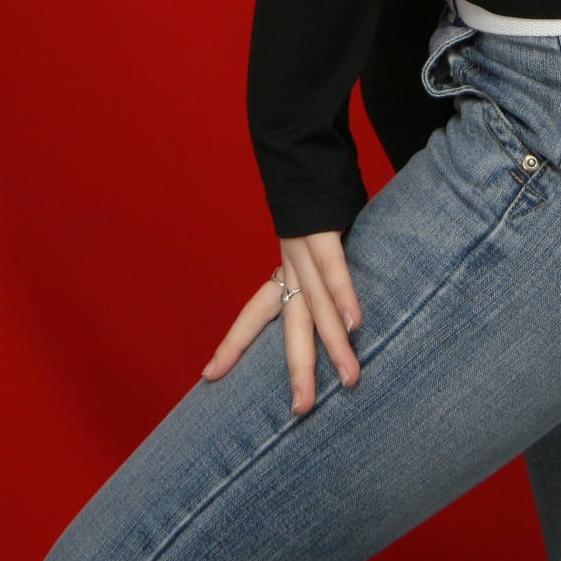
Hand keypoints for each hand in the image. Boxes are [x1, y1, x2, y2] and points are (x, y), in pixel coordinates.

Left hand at [201, 230, 361, 414]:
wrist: (314, 151)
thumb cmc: (318, 213)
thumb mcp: (312, 244)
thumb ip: (320, 275)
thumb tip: (334, 308)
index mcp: (286, 272)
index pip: (254, 314)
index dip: (234, 345)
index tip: (208, 375)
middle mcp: (291, 268)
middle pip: (293, 325)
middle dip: (298, 368)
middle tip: (301, 409)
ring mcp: (305, 251)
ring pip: (318, 304)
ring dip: (334, 343)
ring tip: (348, 377)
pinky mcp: (324, 232)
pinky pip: (334, 268)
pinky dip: (343, 295)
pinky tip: (353, 323)